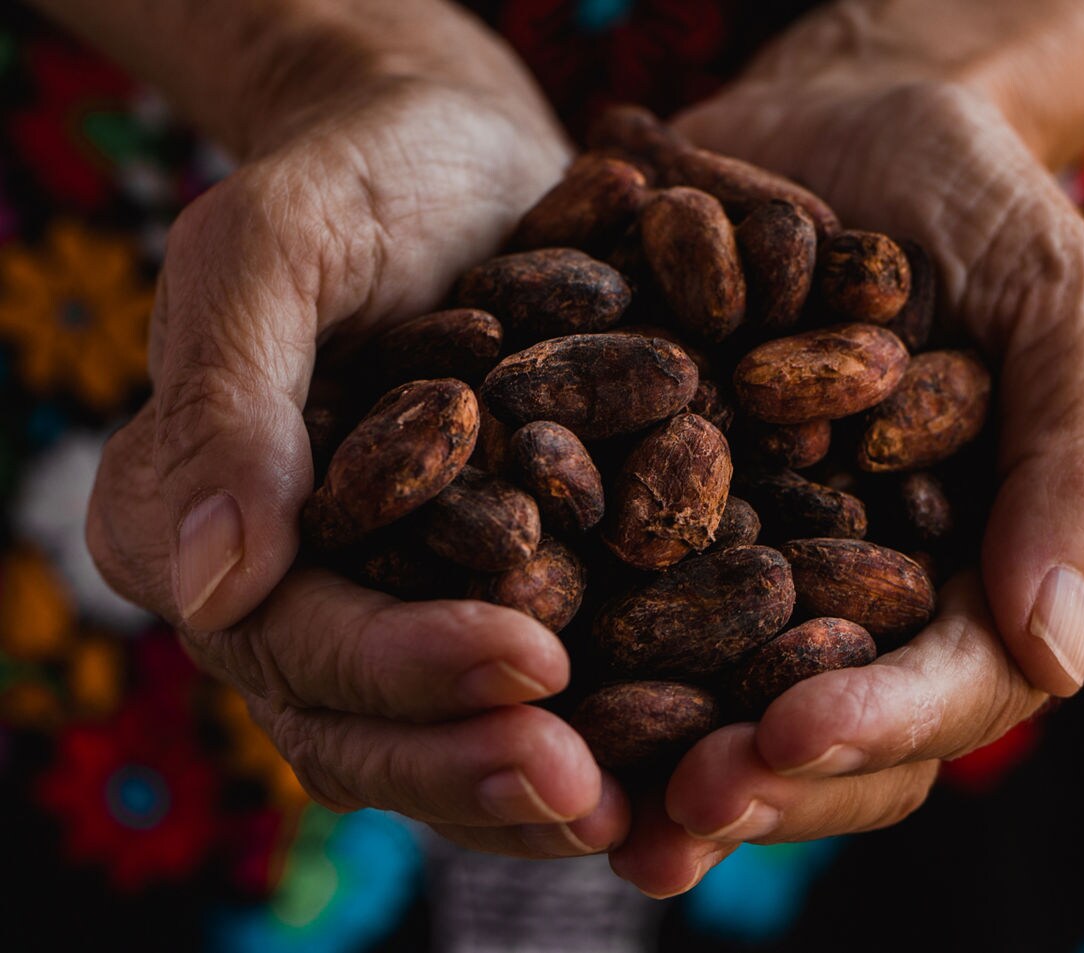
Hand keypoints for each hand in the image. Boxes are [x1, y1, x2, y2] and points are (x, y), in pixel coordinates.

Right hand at [87, 29, 628, 858]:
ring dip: (544, 787)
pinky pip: (530, 688)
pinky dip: (602, 730)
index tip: (531, 661)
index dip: (402, 668)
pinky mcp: (484, 590)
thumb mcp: (277, 245)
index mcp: (199, 525)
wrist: (453, 163)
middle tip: (594, 791)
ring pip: (450, 734)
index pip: (292, 636)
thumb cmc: (359, 181)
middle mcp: (290, 591)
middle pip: (367, 725)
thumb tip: (203, 585)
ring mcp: (388, 601)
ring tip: (655, 808)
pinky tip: (690, 748)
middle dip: (478, 763)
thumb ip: (228, 398)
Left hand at [609, 10, 1083, 894]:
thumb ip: (1076, 469)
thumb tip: (1058, 652)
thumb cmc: (976, 210)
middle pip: (804, 728)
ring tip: (560, 780)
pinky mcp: (649, 504)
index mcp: (957, 584)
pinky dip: (555, 621)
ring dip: (632, 748)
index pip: (934, 694)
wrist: (843, 124)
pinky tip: (491, 651)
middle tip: (665, 818)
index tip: (783, 738)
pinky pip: (605, 581)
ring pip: (695, 689)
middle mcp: (841, 597)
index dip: (867, 730)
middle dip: (740, 775)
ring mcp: (741, 558)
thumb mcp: (1057, 313)